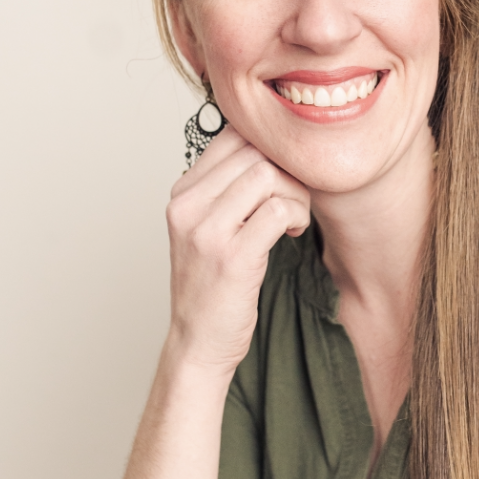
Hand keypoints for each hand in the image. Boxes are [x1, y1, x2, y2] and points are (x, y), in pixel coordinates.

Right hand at [165, 128, 310, 373]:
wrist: (198, 342)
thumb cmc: (212, 286)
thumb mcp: (208, 228)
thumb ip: (229, 190)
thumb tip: (273, 151)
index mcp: (182, 194)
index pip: (232, 136)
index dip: (271, 148)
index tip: (283, 177)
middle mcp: (187, 206)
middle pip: (253, 151)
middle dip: (287, 171)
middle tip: (294, 200)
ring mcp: (206, 231)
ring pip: (267, 175)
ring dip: (294, 195)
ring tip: (292, 219)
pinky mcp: (232, 256)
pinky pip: (277, 210)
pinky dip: (296, 216)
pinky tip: (291, 233)